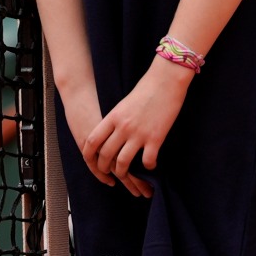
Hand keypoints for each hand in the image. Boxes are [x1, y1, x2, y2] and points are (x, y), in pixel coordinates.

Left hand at [81, 61, 190, 196]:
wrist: (166, 79)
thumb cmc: (147, 88)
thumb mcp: (124, 103)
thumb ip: (116, 119)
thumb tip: (111, 134)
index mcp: (113, 117)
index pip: (93, 140)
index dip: (89, 154)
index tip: (91, 161)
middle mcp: (123, 127)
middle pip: (106, 155)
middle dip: (104, 168)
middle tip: (108, 173)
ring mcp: (139, 134)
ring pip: (123, 162)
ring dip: (123, 173)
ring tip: (126, 175)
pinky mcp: (156, 138)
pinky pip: (147, 160)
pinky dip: (148, 167)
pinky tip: (150, 166)